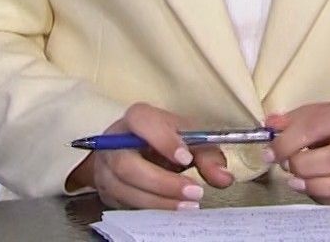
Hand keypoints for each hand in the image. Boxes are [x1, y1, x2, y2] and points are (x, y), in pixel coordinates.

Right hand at [75, 103, 233, 210]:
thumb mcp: (188, 140)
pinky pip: (124, 204)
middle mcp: (113, 142)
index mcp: (136, 119)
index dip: (162, 139)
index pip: (141, 121)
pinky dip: (150, 209)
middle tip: (195, 192)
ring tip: (188, 205)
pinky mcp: (105, 191)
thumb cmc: (163, 141)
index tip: (186, 158)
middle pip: (127, 165)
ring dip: (159, 201)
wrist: (133, 152)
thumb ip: (208, 155)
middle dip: (163, 182)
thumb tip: (224, 177)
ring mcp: (105, 168)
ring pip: (124, 189)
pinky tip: (171, 209)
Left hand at [265, 101, 329, 204]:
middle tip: (287, 167)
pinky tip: (318, 191)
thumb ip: (299, 118)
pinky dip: (329, 199)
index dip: (287, 142)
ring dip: (315, 186)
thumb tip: (270, 125)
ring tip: (298, 182)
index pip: (315, 127)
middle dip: (301, 166)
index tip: (271, 152)